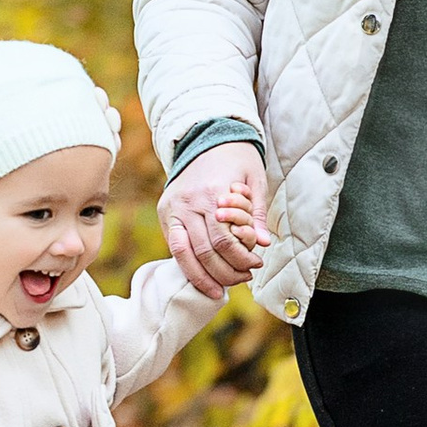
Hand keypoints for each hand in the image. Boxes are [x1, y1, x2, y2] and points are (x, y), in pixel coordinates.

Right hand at [161, 144, 267, 293]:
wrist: (206, 137)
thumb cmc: (236, 159)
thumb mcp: (255, 179)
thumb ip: (258, 213)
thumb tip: (262, 243)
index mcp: (212, 193)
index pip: (225, 240)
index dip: (241, 259)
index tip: (256, 264)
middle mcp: (189, 202)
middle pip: (205, 252)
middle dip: (225, 273)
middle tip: (244, 278)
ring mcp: (173, 208)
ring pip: (184, 254)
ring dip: (203, 277)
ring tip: (220, 290)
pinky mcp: (164, 211)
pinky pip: (174, 246)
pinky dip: (187, 265)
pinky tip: (202, 277)